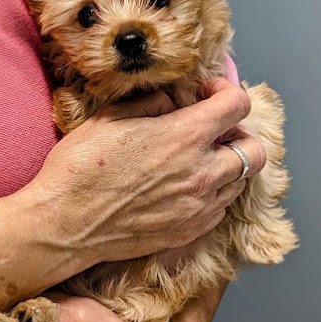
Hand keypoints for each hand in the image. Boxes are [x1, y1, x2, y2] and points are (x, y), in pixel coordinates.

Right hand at [23, 78, 265, 265]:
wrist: (65, 223)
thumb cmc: (81, 166)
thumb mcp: (111, 117)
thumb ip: (152, 103)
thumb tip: (173, 103)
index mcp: (184, 136)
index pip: (237, 104)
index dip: (226, 90)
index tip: (208, 93)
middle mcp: (201, 173)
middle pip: (255, 151)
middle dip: (240, 133)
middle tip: (215, 131)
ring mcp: (198, 207)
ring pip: (241, 182)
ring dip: (228, 166)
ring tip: (200, 161)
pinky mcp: (189, 231)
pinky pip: (220, 209)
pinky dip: (213, 194)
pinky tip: (187, 188)